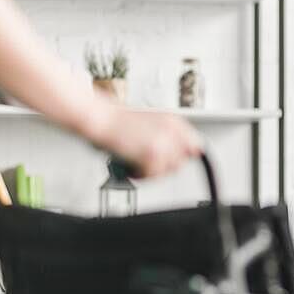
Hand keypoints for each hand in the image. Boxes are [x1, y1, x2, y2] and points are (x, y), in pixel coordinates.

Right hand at [85, 99, 202, 176]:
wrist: (99, 117)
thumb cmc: (117, 121)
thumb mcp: (150, 123)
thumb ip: (167, 137)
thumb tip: (180, 154)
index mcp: (173, 121)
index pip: (194, 145)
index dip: (182, 155)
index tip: (174, 160)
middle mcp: (172, 131)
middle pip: (180, 162)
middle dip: (164, 166)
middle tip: (146, 161)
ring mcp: (164, 143)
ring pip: (167, 171)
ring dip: (151, 171)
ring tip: (136, 162)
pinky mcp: (153, 155)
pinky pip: (153, 176)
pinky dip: (140, 174)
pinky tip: (130, 165)